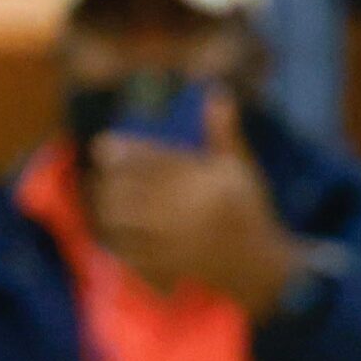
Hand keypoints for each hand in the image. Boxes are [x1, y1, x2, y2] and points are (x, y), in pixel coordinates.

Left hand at [88, 93, 301, 314]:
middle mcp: (184, 212)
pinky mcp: (162, 267)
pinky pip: (124, 251)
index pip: (152, 162)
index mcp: (203, 184)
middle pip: (127, 191)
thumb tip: (215, 94)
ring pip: (120, 221)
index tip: (103, 144)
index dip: (122, 152)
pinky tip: (111, 229)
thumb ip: (222, 134)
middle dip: (107, 180)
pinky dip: (112, 238)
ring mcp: (171, 242)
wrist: (259, 266)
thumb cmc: (249, 212)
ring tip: (103, 198)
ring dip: (104, 208)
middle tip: (100, 173)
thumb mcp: (241, 169)